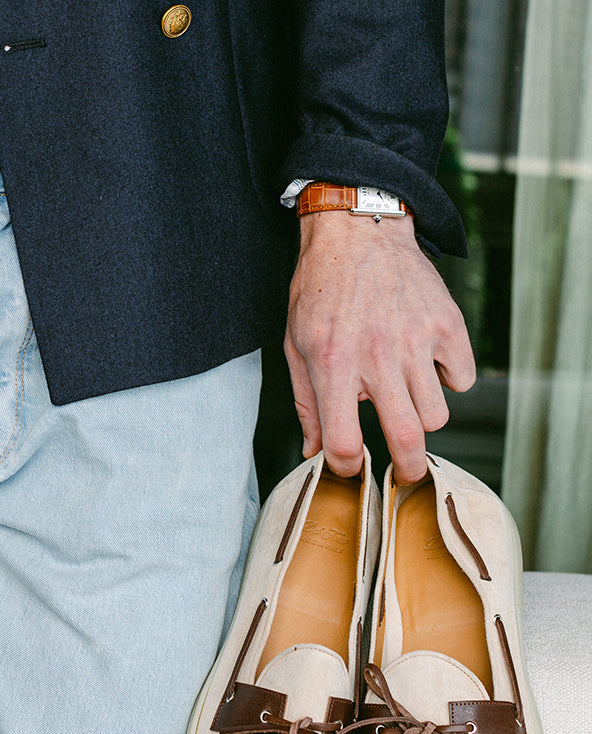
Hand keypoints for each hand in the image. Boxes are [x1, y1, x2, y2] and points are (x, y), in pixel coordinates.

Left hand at [284, 210, 474, 484]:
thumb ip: (307, 405)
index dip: (346, 466)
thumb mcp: (296, 348)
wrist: (357, 233)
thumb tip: (314, 453)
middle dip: (407, 470)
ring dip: (423, 418)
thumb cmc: (320, 294)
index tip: (349, 467)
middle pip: (406, 439)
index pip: (344, 443)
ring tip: (406, 399)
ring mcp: (417, 340)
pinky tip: (427, 367)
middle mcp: (377, 357)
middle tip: (406, 474)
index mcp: (333, 366)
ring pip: (437, 415)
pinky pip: (461, 379)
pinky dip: (448, 381)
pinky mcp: (447, 324)